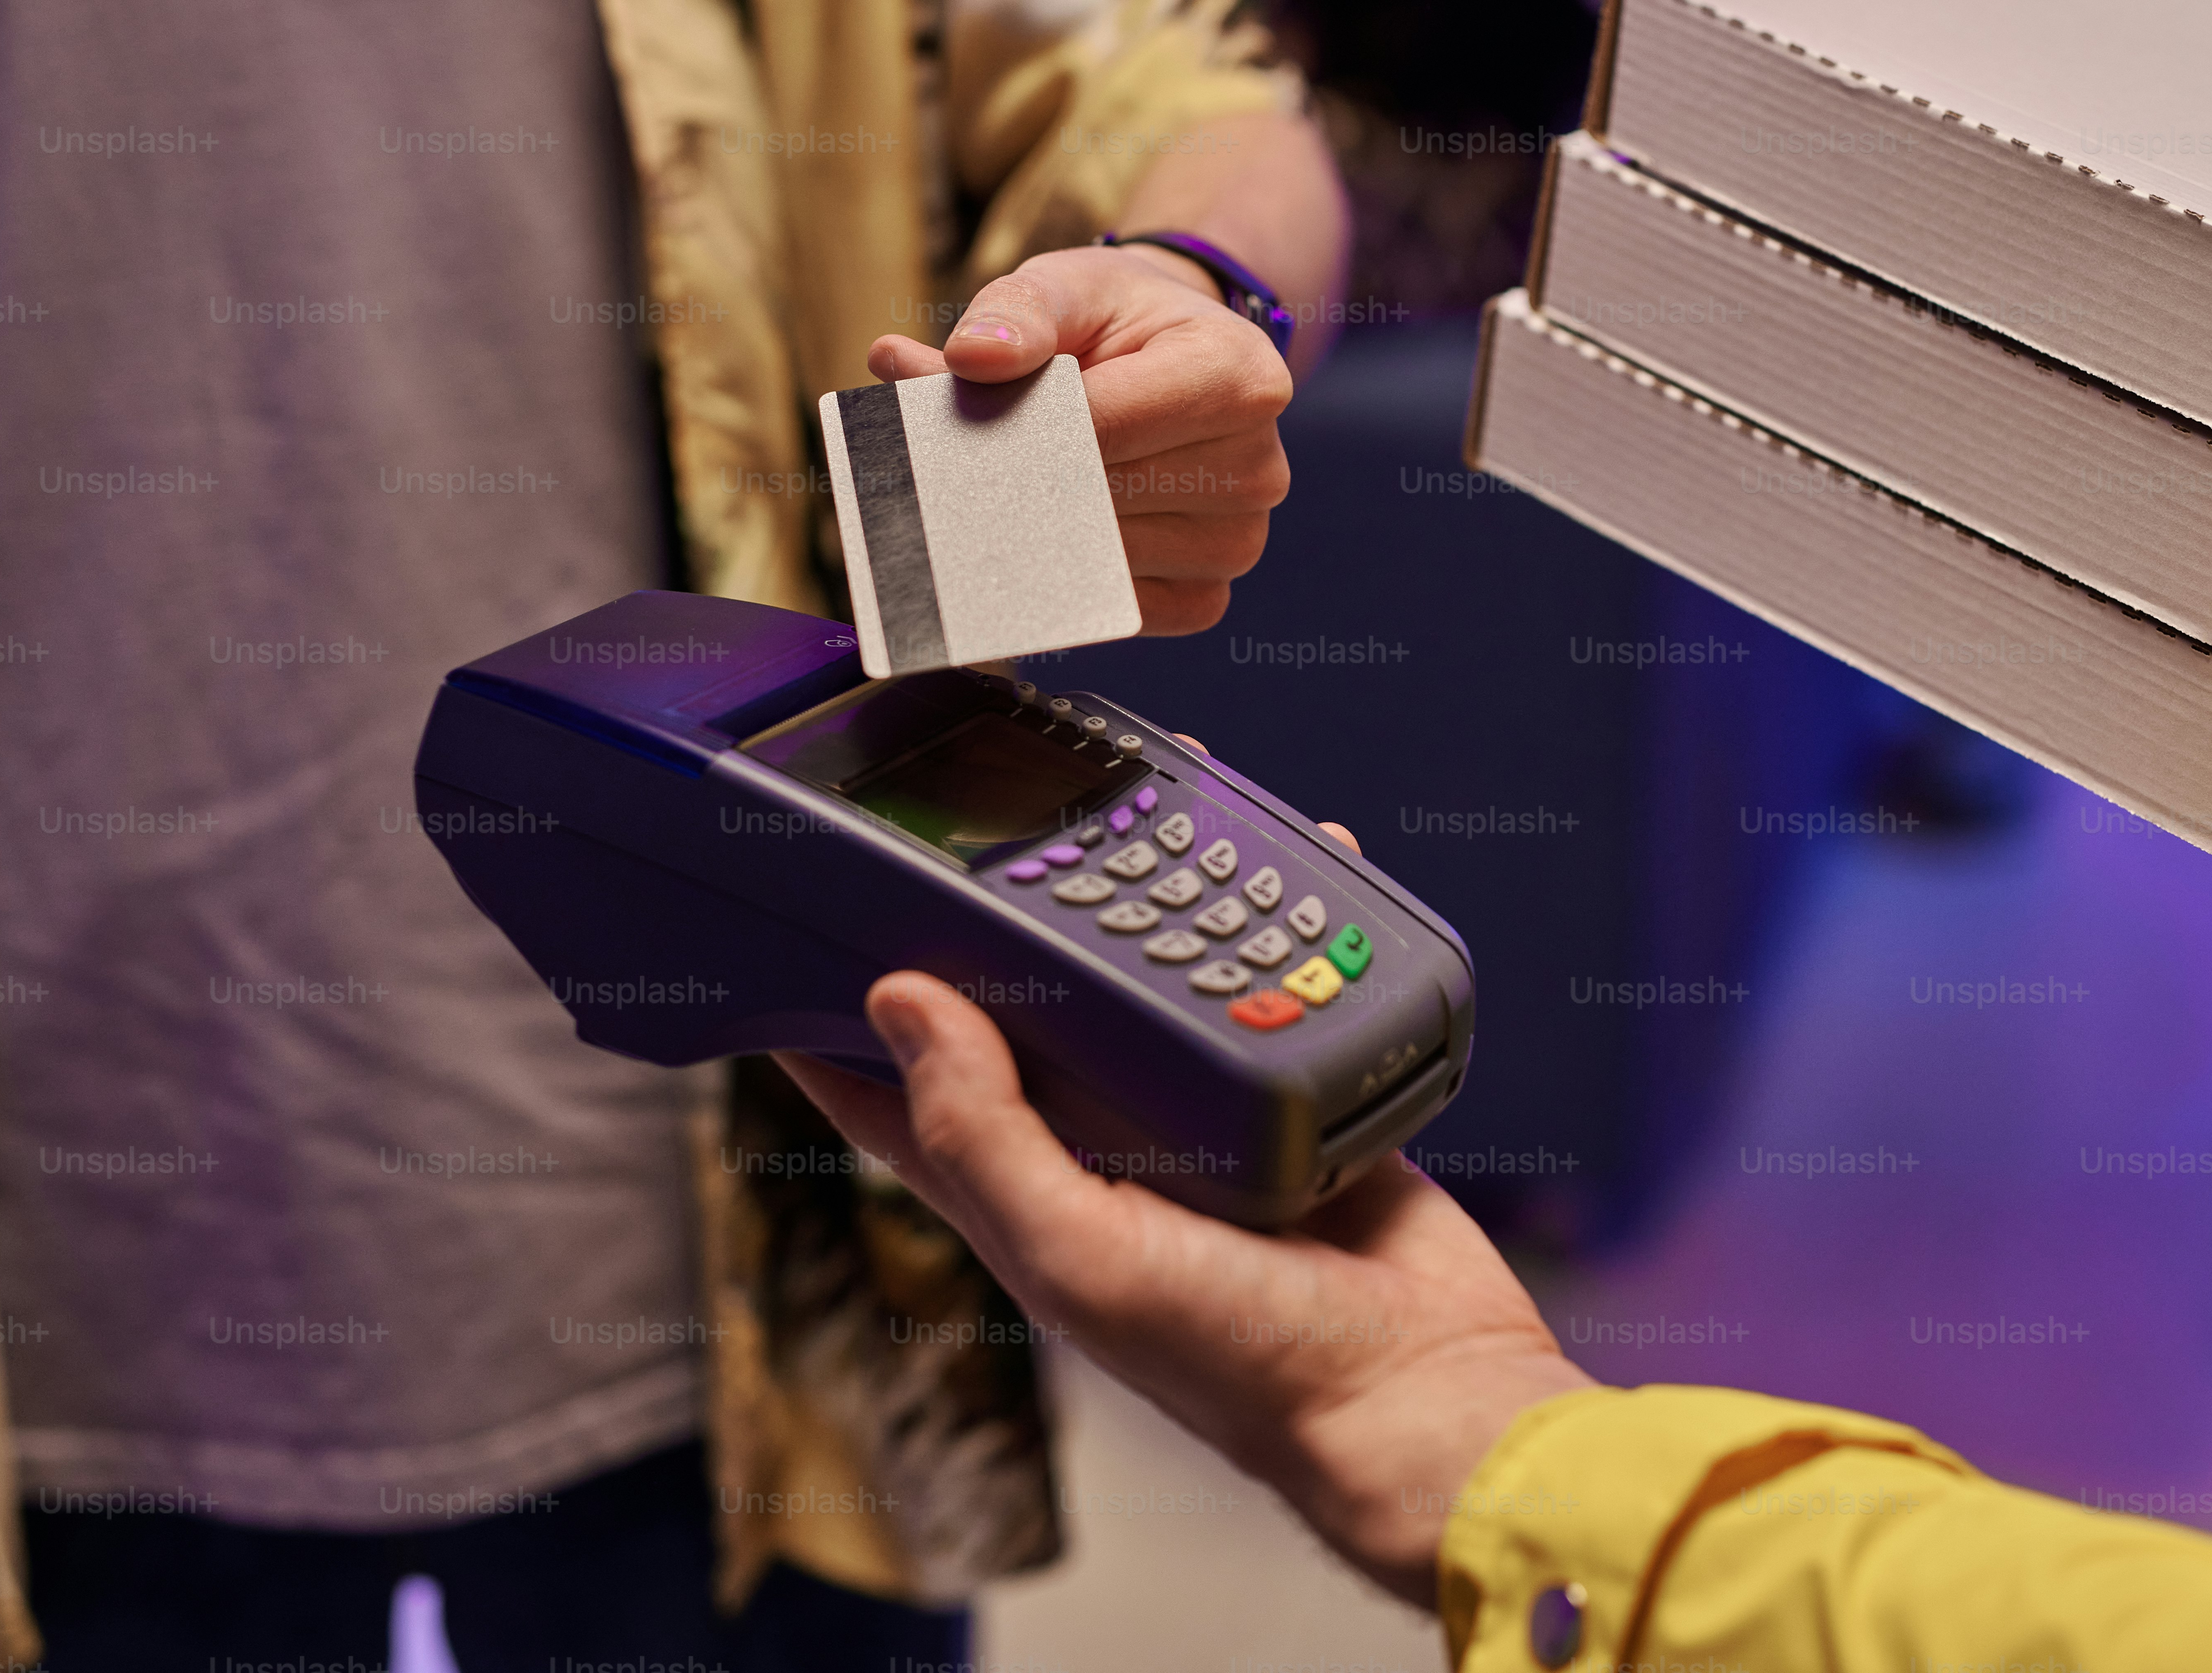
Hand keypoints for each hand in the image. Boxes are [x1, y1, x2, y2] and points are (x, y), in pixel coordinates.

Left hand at [780, 828, 1592, 1606]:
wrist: (1418, 1392)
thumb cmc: (1248, 1361)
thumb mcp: (1083, 1256)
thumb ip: (986, 1136)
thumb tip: (899, 1001)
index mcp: (1032, 1196)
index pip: (901, 1097)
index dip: (837, 1028)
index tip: (793, 938)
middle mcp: (1106, 1153)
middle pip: (1025, 1022)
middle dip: (994, 936)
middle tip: (968, 835)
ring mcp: (1202, 1123)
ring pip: (1147, 989)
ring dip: (1140, 907)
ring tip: (1130, 820)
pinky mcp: (1294, 1099)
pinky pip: (1273, 989)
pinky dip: (1278, 924)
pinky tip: (1291, 862)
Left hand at [868, 244, 1288, 636]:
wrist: (1167, 361)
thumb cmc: (1117, 324)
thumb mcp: (1068, 286)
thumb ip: (1015, 314)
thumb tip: (970, 359)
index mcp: (1241, 375)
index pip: (1103, 425)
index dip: (1017, 423)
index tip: (950, 409)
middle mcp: (1258, 467)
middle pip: (1098, 496)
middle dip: (1014, 475)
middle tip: (955, 449)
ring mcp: (1237, 541)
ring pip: (1097, 558)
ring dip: (1031, 527)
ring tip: (1010, 476)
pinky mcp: (1206, 596)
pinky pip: (1114, 607)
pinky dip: (1062, 575)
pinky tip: (1048, 527)